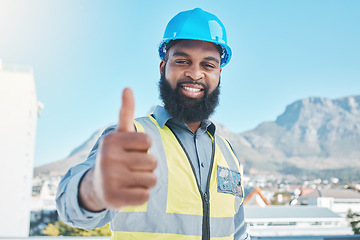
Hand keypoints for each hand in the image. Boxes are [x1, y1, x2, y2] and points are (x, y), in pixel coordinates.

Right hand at [79, 88, 156, 210]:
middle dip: (147, 165)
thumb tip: (127, 88)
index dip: (144, 147)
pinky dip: (141, 195)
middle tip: (131, 168)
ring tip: (130, 179)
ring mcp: (109, 179)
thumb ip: (126, 113)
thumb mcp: (119, 135)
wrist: (96, 186)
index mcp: (111, 140)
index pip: (148, 141)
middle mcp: (107, 158)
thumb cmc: (116, 156)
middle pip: (153, 161)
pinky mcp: (113, 199)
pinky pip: (145, 196)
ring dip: (146, 181)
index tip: (131, 150)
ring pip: (152, 179)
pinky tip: (127, 192)